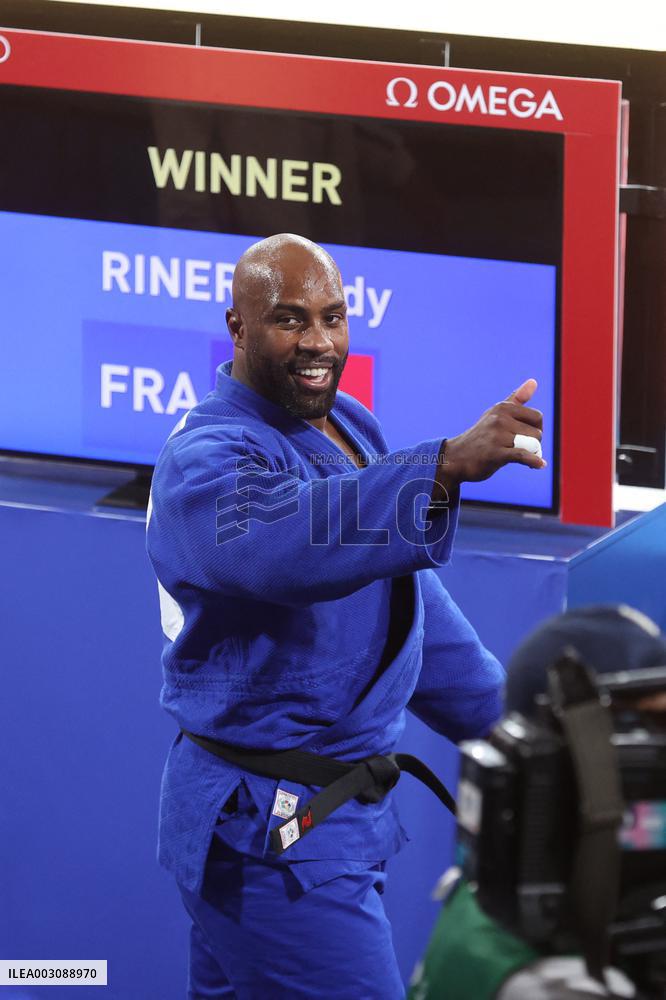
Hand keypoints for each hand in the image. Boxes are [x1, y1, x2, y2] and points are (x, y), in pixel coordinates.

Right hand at [434, 379, 545, 496]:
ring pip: (532, 445)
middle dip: (533, 445)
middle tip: (518, 450)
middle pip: (537, 433)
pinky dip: (533, 461)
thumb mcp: (496, 414)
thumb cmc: (481, 437)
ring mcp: (497, 436)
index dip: (536, 430)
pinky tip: (540, 465)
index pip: (537, 417)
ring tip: (517, 457)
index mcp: (502, 408)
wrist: (455, 458)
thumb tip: (534, 381)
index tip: (525, 438)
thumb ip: (516, 399)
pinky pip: (522, 455)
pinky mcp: (495, 453)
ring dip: (530, 455)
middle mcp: (500, 419)